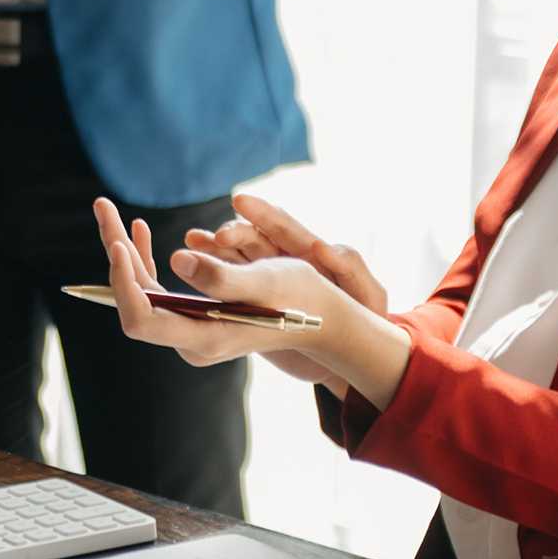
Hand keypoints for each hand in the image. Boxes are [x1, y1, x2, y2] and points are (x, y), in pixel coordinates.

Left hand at [94, 198, 330, 368]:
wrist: (323, 318)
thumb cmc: (300, 297)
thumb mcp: (266, 281)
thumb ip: (221, 276)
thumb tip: (175, 260)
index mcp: (202, 338)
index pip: (141, 318)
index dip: (123, 282)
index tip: (118, 242)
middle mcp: (188, 340)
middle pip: (134, 300)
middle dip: (116, 251)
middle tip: (102, 206)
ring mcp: (189, 331)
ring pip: (141, 292)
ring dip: (125, 251)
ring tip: (109, 210)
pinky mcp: (193, 317)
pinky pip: (156, 290)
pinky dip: (145, 260)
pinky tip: (140, 230)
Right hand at [188, 193, 386, 316]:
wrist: (351, 357)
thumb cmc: (364, 322)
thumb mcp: (368, 296)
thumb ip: (350, 268)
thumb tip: (322, 245)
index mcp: (312, 254)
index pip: (285, 228)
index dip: (263, 214)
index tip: (240, 201)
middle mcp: (286, 262)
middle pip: (254, 241)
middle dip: (233, 234)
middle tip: (216, 238)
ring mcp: (267, 283)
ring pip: (236, 259)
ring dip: (213, 248)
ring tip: (191, 241)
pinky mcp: (253, 306)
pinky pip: (227, 286)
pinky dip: (208, 274)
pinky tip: (189, 268)